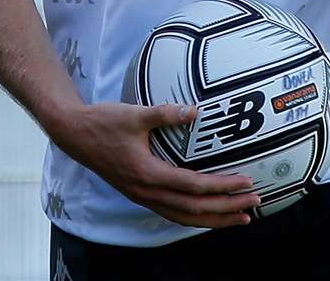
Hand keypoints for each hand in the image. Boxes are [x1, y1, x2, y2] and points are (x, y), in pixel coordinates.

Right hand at [53, 101, 259, 227]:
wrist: (75, 135)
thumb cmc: (104, 122)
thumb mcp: (135, 114)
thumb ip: (166, 113)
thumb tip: (196, 110)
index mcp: (148, 174)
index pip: (193, 187)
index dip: (222, 187)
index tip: (246, 182)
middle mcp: (147, 191)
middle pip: (193, 209)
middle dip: (226, 208)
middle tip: (254, 203)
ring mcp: (142, 196)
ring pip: (183, 217)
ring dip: (214, 219)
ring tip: (240, 219)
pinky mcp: (140, 194)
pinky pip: (172, 213)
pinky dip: (195, 218)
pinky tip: (209, 216)